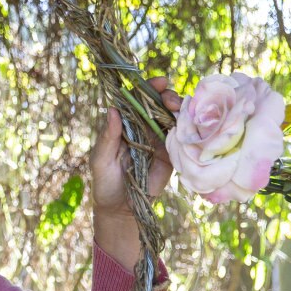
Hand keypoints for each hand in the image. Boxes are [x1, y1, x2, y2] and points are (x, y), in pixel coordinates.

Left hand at [90, 76, 181, 215]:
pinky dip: (188, 129)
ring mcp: (160, 141)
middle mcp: (145, 129)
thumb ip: (108, 137)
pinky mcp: (172, 155)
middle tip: (169, 100)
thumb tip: (112, 110)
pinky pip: (183, 138)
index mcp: (126, 125)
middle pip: (161, 105)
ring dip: (180, 110)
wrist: (120, 208)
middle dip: (168, 97)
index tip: (158, 82)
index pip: (139, 100)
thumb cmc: (105, 182)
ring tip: (177, 110)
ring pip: (175, 118)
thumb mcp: (101, 159)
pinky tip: (190, 125)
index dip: (149, 88)